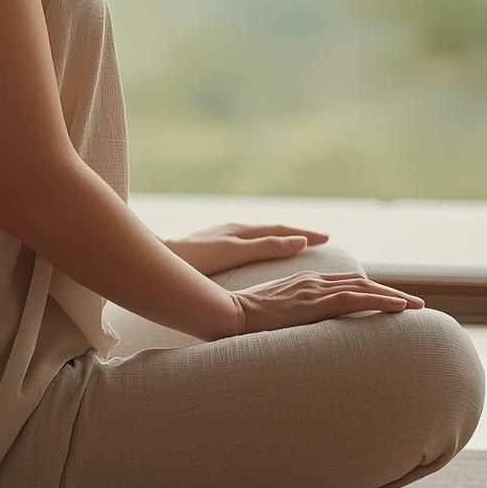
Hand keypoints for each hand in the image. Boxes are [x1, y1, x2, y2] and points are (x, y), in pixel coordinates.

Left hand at [165, 220, 329, 276]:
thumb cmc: (196, 258)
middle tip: (320, 239)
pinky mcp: (212, 246)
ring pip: (259, 236)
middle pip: (272, 230)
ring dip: (280, 238)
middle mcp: (234, 230)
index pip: (281, 230)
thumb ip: (266, 246)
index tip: (328, 238)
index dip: (305, 235)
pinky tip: (258, 254)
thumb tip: (299, 240)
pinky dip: (262, 245)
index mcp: (242, 231)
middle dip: (297, 233)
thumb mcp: (236, 251)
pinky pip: (246, 243)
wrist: (159, 256)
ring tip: (296, 245)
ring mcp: (222, 237)